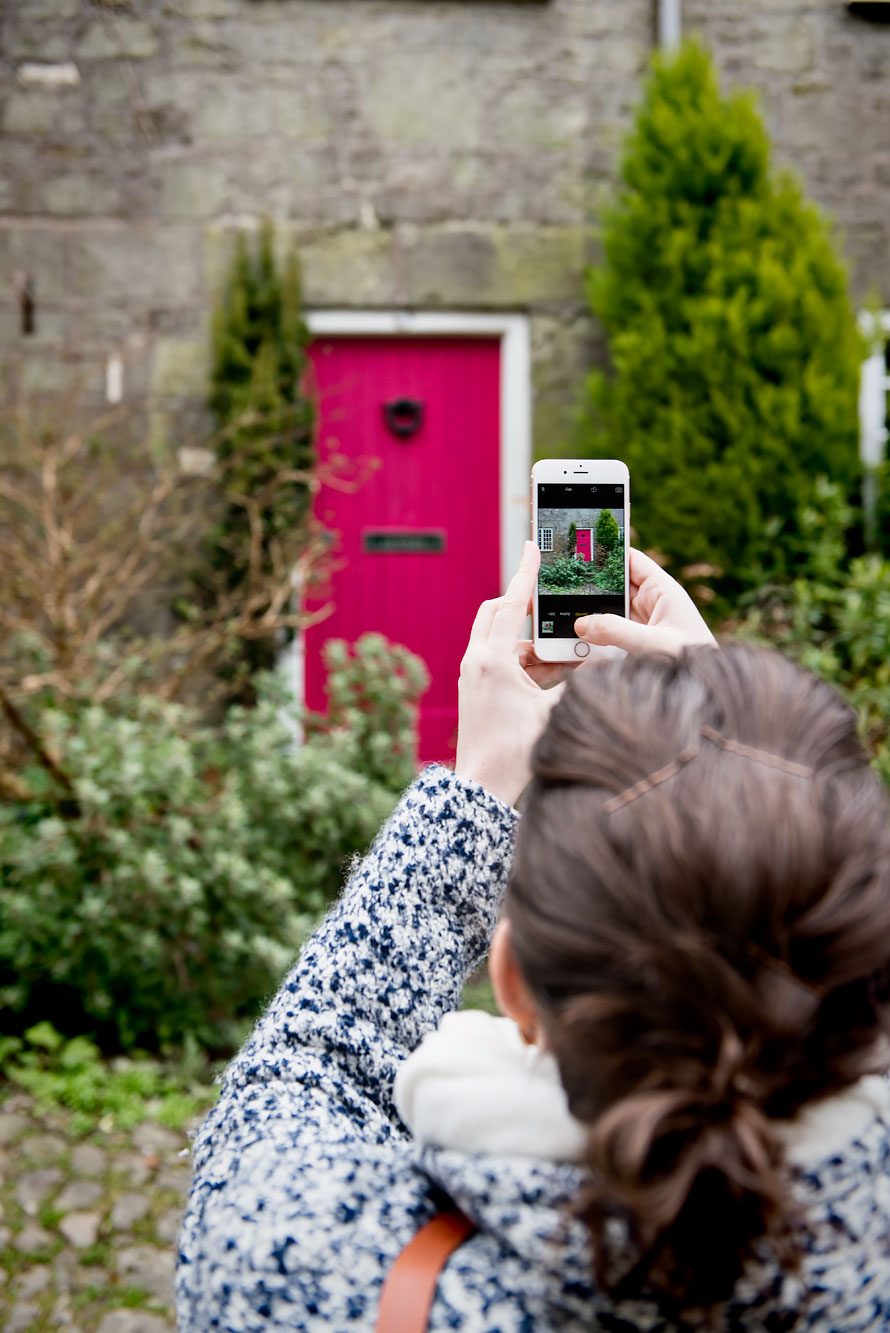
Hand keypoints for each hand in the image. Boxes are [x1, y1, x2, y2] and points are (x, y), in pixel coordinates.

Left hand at [455, 542, 564, 806]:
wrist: (481, 786)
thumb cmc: (515, 751)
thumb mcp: (555, 711)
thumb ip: (580, 682)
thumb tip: (608, 663)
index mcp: (492, 659)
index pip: (510, 604)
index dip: (526, 574)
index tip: (533, 547)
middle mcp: (476, 661)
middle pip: (496, 613)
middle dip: (522, 604)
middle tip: (548, 600)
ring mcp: (472, 675)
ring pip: (499, 638)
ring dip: (527, 639)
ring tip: (560, 651)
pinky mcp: (474, 689)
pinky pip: (499, 660)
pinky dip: (522, 660)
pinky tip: (548, 674)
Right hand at [574, 548, 715, 655]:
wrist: (705, 696)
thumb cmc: (693, 664)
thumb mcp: (653, 644)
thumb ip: (616, 631)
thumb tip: (581, 624)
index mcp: (663, 591)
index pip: (631, 560)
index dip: (608, 552)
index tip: (580, 550)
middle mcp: (652, 606)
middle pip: (614, 588)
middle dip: (590, 590)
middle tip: (561, 589)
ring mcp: (643, 627)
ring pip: (608, 614)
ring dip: (589, 619)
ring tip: (563, 619)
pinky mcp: (635, 648)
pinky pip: (609, 638)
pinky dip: (593, 641)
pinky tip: (575, 646)